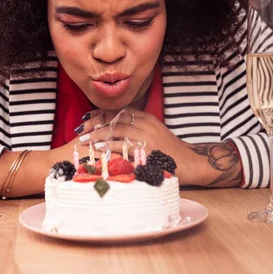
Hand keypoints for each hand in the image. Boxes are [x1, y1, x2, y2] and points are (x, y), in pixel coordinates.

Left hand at [76, 108, 202, 184]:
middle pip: (115, 118)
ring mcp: (147, 136)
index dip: (101, 114)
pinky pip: (125, 145)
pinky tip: (99, 147)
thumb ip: (137, 130)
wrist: (191, 163)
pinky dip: (110, 145)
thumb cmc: (170, 152)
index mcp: (146, 118)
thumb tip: (114, 131)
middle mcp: (146, 124)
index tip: (86, 118)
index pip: (119, 111)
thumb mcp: (154, 134)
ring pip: (117, 130)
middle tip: (81, 129)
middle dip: (95, 123)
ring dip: (98, 134)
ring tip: (84, 139)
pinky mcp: (148, 149)